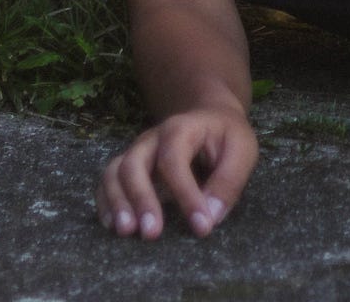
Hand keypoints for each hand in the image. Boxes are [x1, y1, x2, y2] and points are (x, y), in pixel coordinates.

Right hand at [96, 105, 258, 239]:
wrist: (210, 116)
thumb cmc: (226, 136)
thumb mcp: (242, 150)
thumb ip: (229, 180)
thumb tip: (210, 217)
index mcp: (182, 128)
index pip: (175, 161)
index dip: (185, 195)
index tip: (201, 226)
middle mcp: (152, 138)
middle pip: (134, 164)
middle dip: (141, 199)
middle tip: (152, 233)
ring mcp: (138, 152)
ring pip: (115, 172)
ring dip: (117, 203)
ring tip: (126, 232)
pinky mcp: (129, 166)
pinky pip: (107, 182)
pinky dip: (107, 203)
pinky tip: (114, 226)